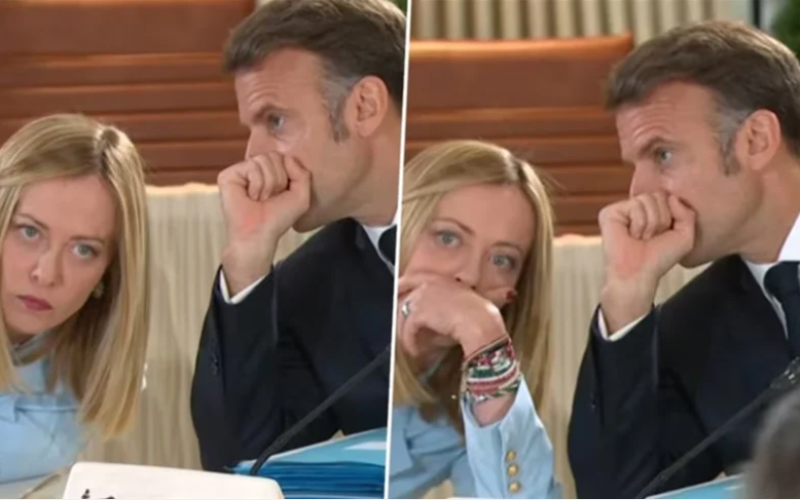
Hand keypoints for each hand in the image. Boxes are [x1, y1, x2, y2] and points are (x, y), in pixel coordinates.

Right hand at [218, 154, 310, 294]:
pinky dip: (256, 185)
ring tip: (259, 199)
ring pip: (263, 160)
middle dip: (278, 180)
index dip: (288, 177)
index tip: (281, 195)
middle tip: (268, 198)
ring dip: (267, 185)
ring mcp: (240, 171)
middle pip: (274, 156)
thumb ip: (302, 174)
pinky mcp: (228, 175)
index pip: (284, 157)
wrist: (259, 235)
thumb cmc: (278, 218)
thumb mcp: (301, 197)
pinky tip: (249, 197)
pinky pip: (251, 166)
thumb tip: (287, 156)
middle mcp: (253, 169)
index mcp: (269, 172)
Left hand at [397, 273, 513, 364]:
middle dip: (401, 312)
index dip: (405, 283)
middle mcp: (430, 284)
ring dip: (405, 332)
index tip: (397, 289)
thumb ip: (449, 305)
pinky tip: (415, 350)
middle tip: (398, 326)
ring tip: (411, 344)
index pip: (417, 277)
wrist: (481, 323)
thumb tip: (439, 320)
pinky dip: (410, 341)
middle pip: (406, 296)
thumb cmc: (481, 317)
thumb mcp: (466, 305)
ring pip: (405, 314)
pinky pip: (408, 328)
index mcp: (443, 280)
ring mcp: (423, 296)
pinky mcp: (419, 313)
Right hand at [598, 192, 695, 330]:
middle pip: (658, 196)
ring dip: (650, 224)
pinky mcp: (609, 213)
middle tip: (650, 238)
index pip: (668, 197)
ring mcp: (621, 210)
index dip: (671, 217)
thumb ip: (687, 214)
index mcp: (651, 212)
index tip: (662, 236)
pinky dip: (638, 224)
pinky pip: (634, 205)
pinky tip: (630, 235)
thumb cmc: (659, 260)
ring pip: (647, 199)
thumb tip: (672, 197)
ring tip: (640, 238)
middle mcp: (635, 209)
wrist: (639, 274)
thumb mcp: (684, 237)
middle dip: (661, 220)